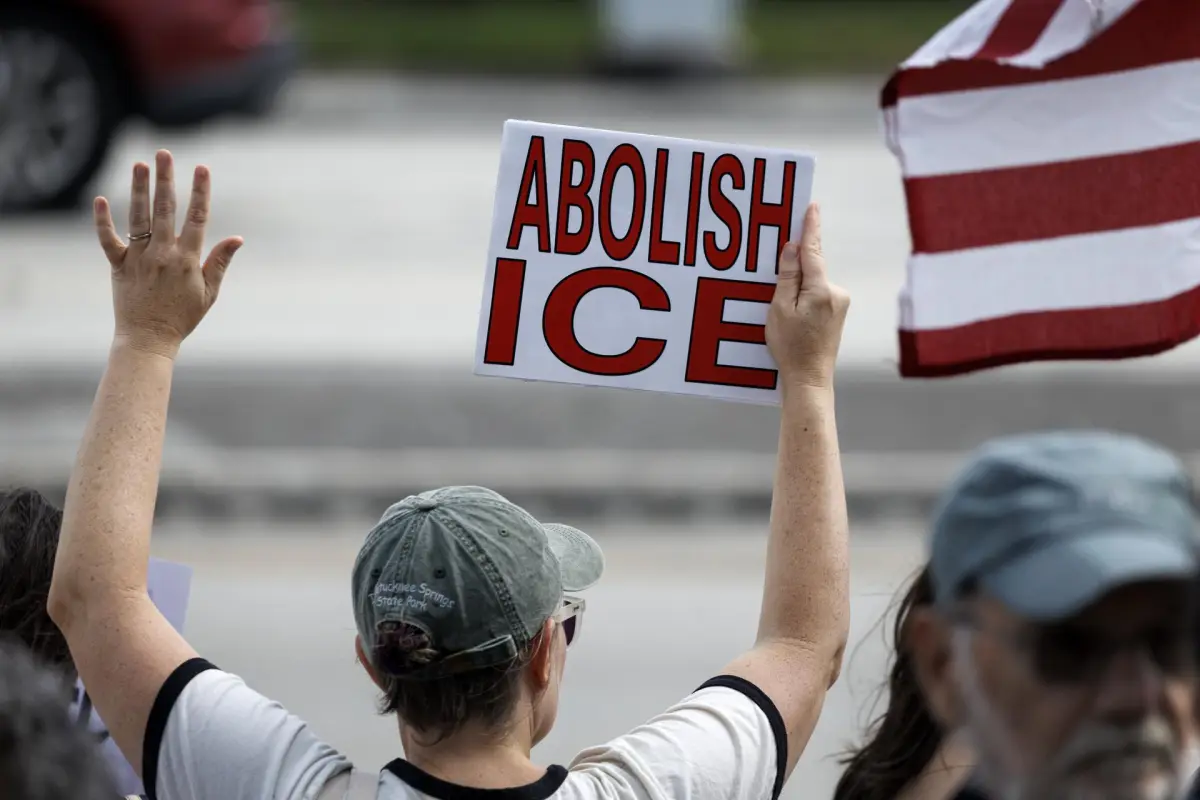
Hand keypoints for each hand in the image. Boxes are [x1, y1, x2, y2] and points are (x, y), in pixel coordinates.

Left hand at [94, 150, 242, 357]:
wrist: (149, 339)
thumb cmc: (182, 317)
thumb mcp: (209, 293)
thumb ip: (219, 262)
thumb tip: (237, 238)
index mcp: (188, 260)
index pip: (197, 218)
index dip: (200, 192)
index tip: (202, 169)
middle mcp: (163, 254)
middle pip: (165, 209)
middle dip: (166, 179)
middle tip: (165, 154)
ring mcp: (139, 258)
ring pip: (138, 217)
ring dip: (139, 189)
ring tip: (140, 164)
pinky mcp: (119, 266)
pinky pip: (108, 240)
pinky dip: (103, 220)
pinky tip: (100, 199)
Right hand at [766, 203, 849, 390]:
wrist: (810, 378)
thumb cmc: (791, 348)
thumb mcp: (780, 309)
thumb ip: (788, 276)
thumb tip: (793, 247)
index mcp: (820, 290)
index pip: (814, 250)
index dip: (811, 227)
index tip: (812, 206)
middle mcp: (835, 292)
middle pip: (812, 268)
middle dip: (794, 270)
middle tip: (778, 286)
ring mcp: (839, 303)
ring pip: (813, 283)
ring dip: (798, 288)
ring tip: (783, 313)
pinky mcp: (837, 312)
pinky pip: (816, 295)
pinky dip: (803, 298)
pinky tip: (792, 318)